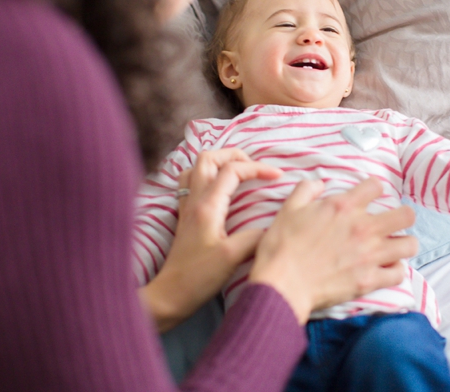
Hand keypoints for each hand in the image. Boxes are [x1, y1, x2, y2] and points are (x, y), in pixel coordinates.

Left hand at [140, 149, 281, 331]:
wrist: (170, 295)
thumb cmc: (199, 277)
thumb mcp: (233, 257)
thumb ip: (255, 237)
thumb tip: (273, 225)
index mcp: (208, 206)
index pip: (233, 170)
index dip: (258, 168)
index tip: (278, 177)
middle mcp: (194, 200)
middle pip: (209, 158)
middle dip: (235, 155)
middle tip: (256, 167)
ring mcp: (187, 207)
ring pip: (197, 168)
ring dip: (218, 163)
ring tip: (239, 173)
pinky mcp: (185, 217)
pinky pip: (191, 184)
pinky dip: (207, 177)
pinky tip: (219, 189)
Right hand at [248, 177, 417, 324]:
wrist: (282, 283)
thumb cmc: (282, 246)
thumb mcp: (289, 209)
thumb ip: (306, 190)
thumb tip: (319, 183)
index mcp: (344, 207)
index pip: (376, 187)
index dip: (374, 189)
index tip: (370, 196)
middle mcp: (363, 228)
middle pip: (406, 215)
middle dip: (402, 216)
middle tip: (393, 223)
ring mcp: (369, 255)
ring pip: (410, 245)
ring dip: (404, 244)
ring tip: (395, 246)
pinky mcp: (369, 280)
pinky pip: (399, 274)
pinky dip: (395, 271)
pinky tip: (387, 269)